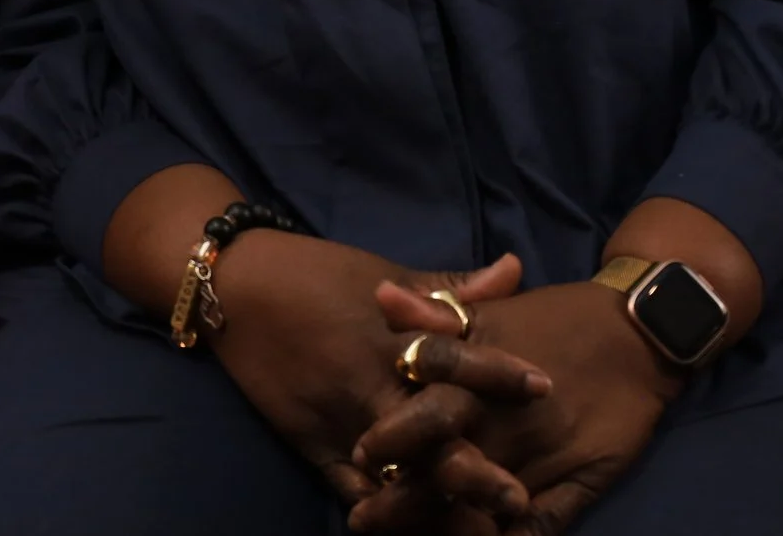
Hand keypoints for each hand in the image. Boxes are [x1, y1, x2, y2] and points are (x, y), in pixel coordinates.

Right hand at [208, 240, 543, 515]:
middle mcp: (369, 382)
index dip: (499, 371)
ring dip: (432, 504)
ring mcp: (340, 419)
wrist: (238, 287)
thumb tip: (516, 271)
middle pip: (428, 432)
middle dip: (472, 468)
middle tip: (516, 498)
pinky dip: (382, 514)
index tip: (544, 386)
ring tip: (474, 531)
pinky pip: (351, 492)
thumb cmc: (319, 274)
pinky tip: (413, 531)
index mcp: (392, 333)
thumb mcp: (386, 272)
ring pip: (392, 473)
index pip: (455, 354)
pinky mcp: (312, 445)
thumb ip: (452, 287)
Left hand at [353, 280, 679, 534]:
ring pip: (484, 504)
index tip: (357, 456)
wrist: (638, 336)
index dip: (391, 436)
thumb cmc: (556, 319)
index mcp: (480, 373)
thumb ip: (434, 314)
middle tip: (364, 517)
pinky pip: (536, 528)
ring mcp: (540, 457)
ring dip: (444, 526)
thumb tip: (378, 295)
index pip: (427, 409)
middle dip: (403, 495)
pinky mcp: (576, 485)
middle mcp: (505, 419)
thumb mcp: (493, 314)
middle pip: (447, 465)